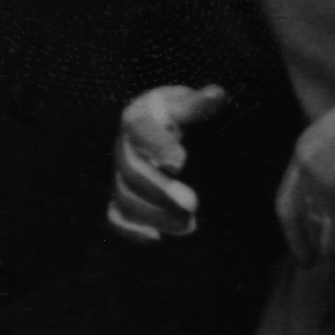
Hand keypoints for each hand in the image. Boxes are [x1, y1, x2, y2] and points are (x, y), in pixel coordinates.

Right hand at [109, 84, 226, 243]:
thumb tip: (217, 94)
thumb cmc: (175, 114)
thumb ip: (199, 104)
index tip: (180, 162)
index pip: (140, 130)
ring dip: (155, 214)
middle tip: (193, 204)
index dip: (157, 146)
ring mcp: (119, 176)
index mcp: (138, 119)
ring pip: (126, 198)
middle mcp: (123, 148)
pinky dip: (131, 231)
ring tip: (189, 225)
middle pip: (133, 171)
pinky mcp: (121, 198)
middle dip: (161, 190)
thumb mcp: (186, 104)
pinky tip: (157, 240)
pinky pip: (117, 217)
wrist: (157, 127)